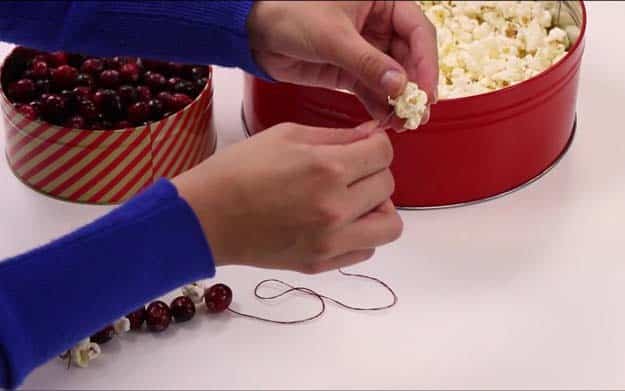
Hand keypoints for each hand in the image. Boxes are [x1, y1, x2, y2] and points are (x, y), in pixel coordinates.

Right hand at [172, 122, 402, 273]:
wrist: (204, 217)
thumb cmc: (238, 169)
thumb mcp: (286, 136)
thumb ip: (336, 135)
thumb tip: (372, 134)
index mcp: (327, 169)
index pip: (383, 153)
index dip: (377, 143)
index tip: (363, 144)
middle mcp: (336, 208)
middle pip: (388, 185)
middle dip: (373, 171)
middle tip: (350, 169)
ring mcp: (331, 242)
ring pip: (390, 226)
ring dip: (378, 208)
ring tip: (354, 200)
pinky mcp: (321, 264)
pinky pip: (366, 250)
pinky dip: (361, 234)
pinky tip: (339, 222)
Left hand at [247, 1, 437, 126]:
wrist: (255, 33)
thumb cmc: (289, 14)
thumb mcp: (333, 36)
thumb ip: (368, 62)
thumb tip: (400, 86)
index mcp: (382, 1)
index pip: (417, 31)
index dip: (426, 62)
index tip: (426, 91)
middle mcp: (379, 24)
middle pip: (409, 58)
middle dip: (415, 87)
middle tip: (418, 114)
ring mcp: (365, 50)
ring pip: (392, 78)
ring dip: (399, 101)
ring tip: (405, 124)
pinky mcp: (349, 71)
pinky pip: (372, 90)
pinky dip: (379, 105)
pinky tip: (386, 121)